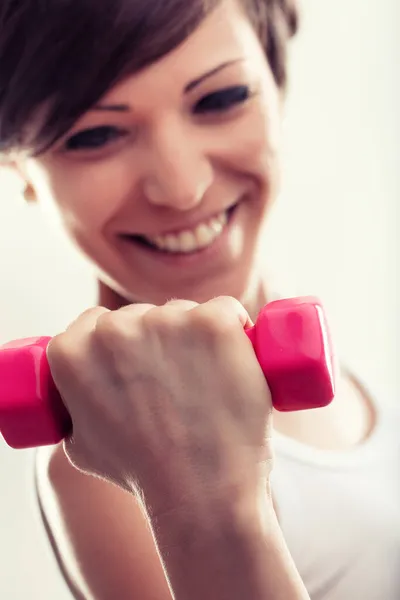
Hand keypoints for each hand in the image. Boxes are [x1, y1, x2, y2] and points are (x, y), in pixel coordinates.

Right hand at [47, 297, 273, 520]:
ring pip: (183, 313)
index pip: (96, 324)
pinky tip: (235, 359)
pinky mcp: (212, 322)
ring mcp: (165, 322)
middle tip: (179, 381)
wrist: (200, 494)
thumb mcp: (82, 444)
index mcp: (72, 351)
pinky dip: (235, 328)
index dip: (121, 342)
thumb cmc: (143, 473)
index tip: (141, 361)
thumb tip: (78, 394)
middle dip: (159, 340)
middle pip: (142, 315)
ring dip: (195, 336)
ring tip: (207, 383)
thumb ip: (73, 407)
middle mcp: (113, 330)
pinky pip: (225, 310)